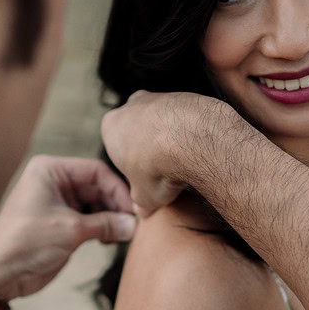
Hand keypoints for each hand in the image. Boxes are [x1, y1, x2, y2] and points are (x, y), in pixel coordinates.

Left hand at [0, 155, 135, 299]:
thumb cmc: (25, 243)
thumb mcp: (71, 230)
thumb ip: (106, 224)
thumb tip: (133, 225)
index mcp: (50, 170)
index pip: (96, 171)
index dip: (118, 189)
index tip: (134, 210)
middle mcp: (55, 182)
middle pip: (98, 187)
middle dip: (116, 206)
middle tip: (134, 225)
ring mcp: (58, 203)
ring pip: (96, 204)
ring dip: (111, 219)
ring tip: (123, 235)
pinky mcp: (62, 223)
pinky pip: (90, 219)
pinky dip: (103, 228)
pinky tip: (111, 240)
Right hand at [101, 90, 235, 216]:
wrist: (190, 139)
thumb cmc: (158, 168)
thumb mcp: (143, 196)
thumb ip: (140, 203)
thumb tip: (143, 212)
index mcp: (111, 127)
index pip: (118, 148)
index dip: (132, 168)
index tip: (147, 181)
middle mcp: (131, 106)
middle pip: (140, 132)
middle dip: (151, 150)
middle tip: (166, 172)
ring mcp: (158, 98)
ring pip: (164, 123)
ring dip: (172, 140)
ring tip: (185, 163)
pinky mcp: (184, 96)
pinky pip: (185, 118)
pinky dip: (190, 132)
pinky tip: (197, 149)